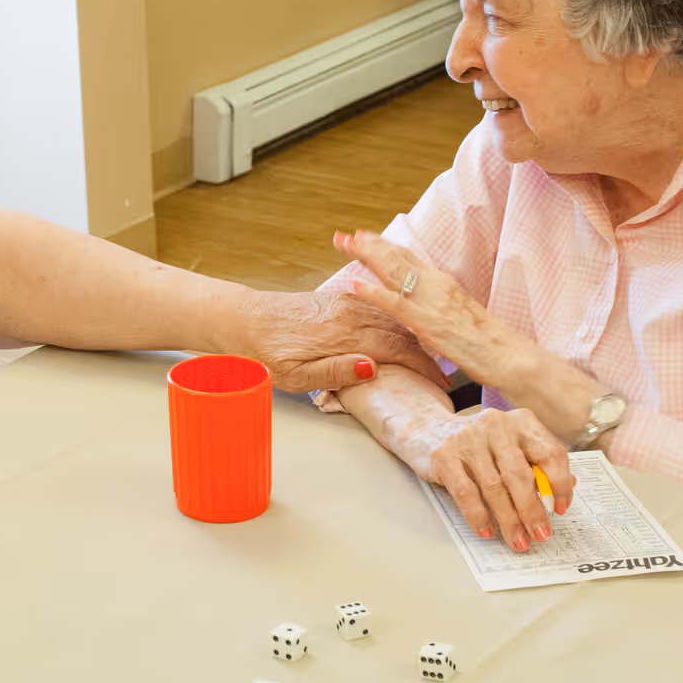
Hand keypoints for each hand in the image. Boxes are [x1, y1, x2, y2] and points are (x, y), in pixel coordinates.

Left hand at [241, 289, 449, 393]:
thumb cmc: (265, 353)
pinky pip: (378, 310)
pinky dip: (395, 325)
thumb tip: (373, 368)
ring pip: (392, 319)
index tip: (439, 384)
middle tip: (439, 377)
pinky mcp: (338, 298)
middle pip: (400, 332)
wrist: (242, 320)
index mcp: (342, 334)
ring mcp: (345, 302)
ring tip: (425, 361)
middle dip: (424, 355)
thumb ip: (336, 372)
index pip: (397, 349)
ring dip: (412, 339)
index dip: (422, 368)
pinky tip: (400, 338)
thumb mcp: (296, 376)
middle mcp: (348, 312)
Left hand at [335, 230, 526, 382]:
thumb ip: (438, 304)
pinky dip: (377, 293)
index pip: (408, 258)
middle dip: (368, 246)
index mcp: (443, 284)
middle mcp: (438, 286)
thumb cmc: (487, 343)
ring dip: (367, 258)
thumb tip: (420, 298)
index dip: (383, 246)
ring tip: (345, 246)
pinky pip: (399, 305)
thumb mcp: (457, 316)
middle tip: (342, 236)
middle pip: (397, 259)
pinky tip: (358, 285)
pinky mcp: (431, 324)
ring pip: (395, 273)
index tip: (361, 236)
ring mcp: (434, 303)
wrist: (512, 359)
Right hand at [402, 407, 575, 551]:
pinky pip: (466, 492)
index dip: (559, 485)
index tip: (561, 509)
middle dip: (533, 511)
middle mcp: (496, 425)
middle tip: (540, 534)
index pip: (550, 453)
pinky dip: (479, 515)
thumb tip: (564, 490)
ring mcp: (467, 438)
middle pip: (521, 474)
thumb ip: (536, 463)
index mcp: (520, 421)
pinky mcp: (444, 455)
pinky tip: (487, 530)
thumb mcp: (510, 445)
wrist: (425, 427)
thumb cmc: (477, 442)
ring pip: (494, 487)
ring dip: (508, 519)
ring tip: (517, 539)